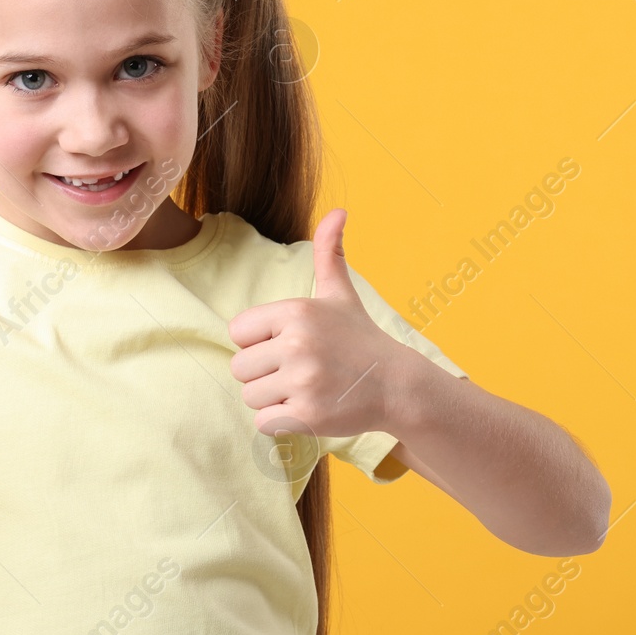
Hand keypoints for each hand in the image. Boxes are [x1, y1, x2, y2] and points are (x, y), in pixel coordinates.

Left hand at [227, 209, 408, 436]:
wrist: (397, 386)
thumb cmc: (360, 339)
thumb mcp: (341, 294)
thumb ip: (329, 252)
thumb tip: (338, 211)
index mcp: (295, 312)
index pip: (238, 333)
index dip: (258, 343)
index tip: (286, 346)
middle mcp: (296, 344)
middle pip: (239, 368)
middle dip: (262, 375)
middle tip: (296, 373)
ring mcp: (302, 382)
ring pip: (250, 397)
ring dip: (271, 400)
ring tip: (304, 390)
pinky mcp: (306, 416)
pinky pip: (264, 423)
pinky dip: (280, 422)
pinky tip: (307, 410)